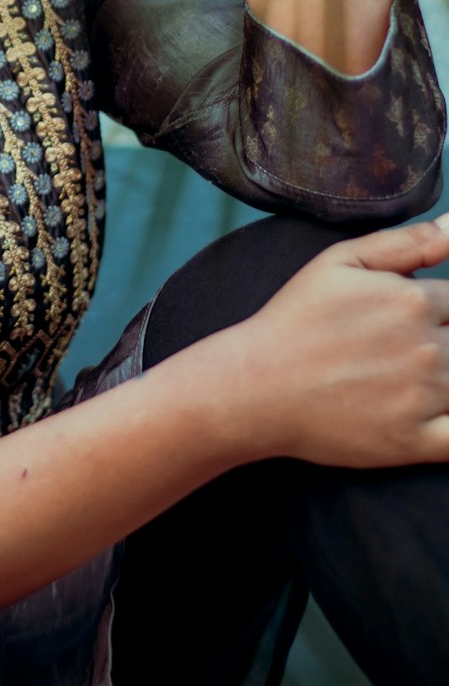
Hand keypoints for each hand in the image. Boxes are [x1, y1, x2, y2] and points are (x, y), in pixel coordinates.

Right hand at [220, 218, 448, 467]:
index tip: (416, 321)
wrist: (255, 387)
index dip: (440, 311)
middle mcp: (426, 349)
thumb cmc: (295, 320)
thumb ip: (406, 242)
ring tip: (403, 375)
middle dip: (443, 341)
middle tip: (400, 350)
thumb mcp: (340, 262)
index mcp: (413, 301)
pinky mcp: (414, 442)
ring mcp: (424, 399)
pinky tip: (439, 410)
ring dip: (446, 377)